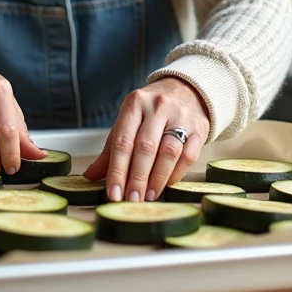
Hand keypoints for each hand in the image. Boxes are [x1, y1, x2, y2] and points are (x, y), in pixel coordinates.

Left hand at [83, 77, 210, 202]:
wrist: (185, 91)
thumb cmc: (150, 112)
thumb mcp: (128, 122)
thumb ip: (111, 149)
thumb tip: (91, 176)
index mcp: (135, 103)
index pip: (123, 141)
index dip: (117, 170)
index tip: (114, 193)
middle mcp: (158, 107)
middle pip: (146, 147)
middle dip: (137, 178)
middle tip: (131, 199)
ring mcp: (181, 116)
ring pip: (169, 152)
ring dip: (157, 178)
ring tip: (147, 196)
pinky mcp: (199, 128)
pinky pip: (188, 155)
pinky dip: (176, 174)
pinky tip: (166, 185)